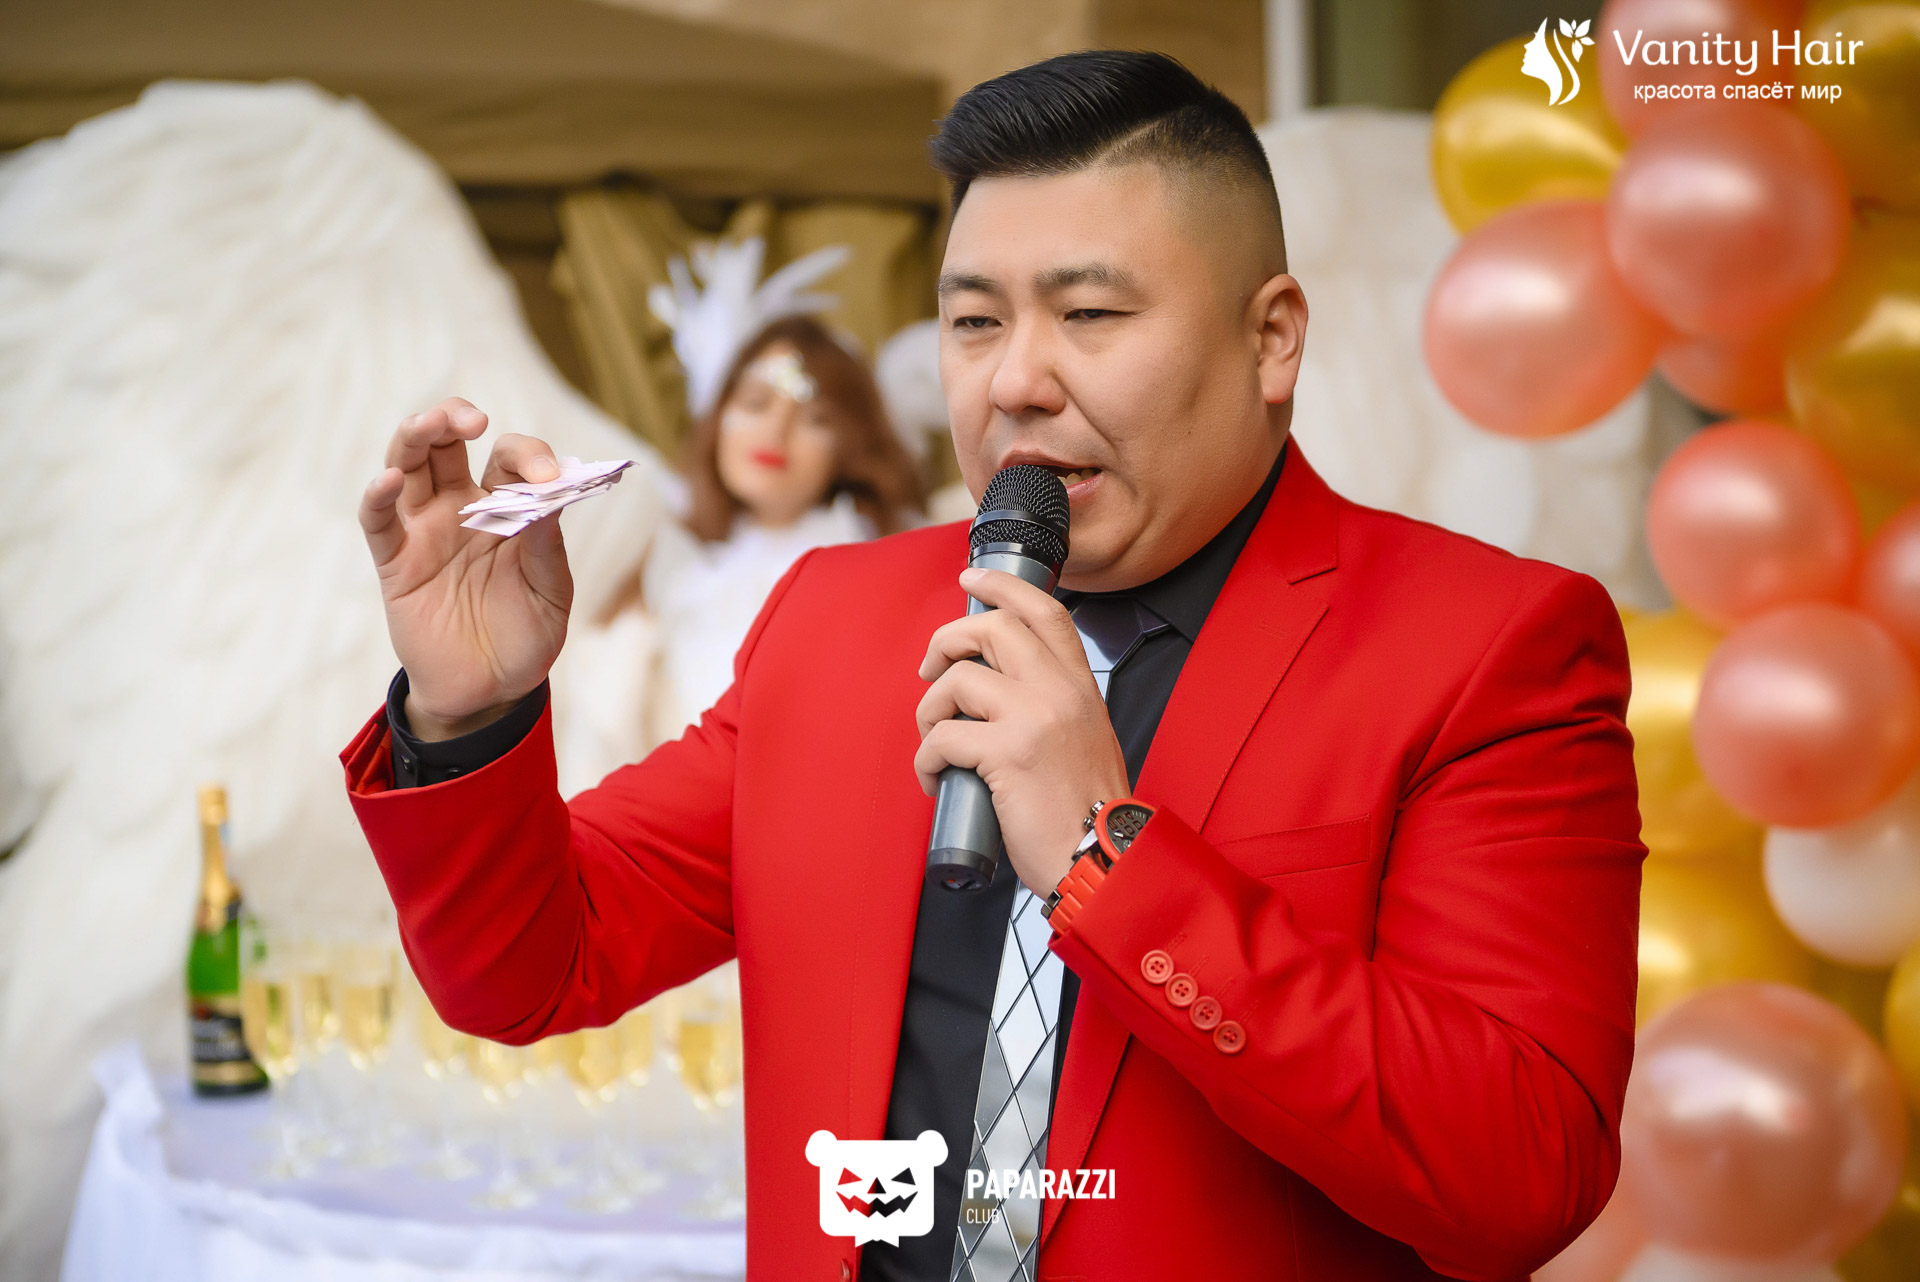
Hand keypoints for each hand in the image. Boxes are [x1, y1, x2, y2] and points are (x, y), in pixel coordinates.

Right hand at [358, 398, 571, 738]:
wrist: (491, 692)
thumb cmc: (525, 637)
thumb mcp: (551, 595)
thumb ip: (546, 549)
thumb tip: (548, 498)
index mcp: (506, 509)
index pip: (509, 460)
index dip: (529, 457)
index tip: (549, 476)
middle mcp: (461, 509)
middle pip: (446, 443)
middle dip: (455, 417)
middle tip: (474, 419)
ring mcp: (425, 533)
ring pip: (408, 465)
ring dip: (416, 436)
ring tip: (433, 423)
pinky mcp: (396, 564)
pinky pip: (379, 522)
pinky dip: (378, 497)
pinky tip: (389, 481)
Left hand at [914, 568, 1130, 897]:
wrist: (1102, 859)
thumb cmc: (1087, 810)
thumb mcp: (1084, 737)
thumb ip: (1051, 705)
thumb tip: (994, 689)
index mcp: (1079, 686)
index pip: (1045, 611)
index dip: (1003, 587)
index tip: (972, 578)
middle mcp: (1060, 691)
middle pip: (992, 627)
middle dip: (946, 641)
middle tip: (931, 671)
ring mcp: (1034, 718)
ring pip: (957, 680)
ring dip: (931, 711)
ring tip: (937, 742)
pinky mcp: (1007, 753)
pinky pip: (942, 737)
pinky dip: (926, 759)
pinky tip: (936, 780)